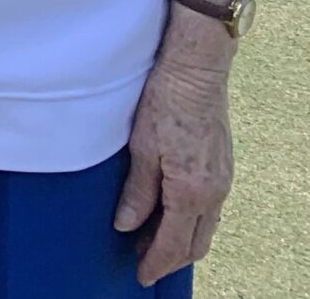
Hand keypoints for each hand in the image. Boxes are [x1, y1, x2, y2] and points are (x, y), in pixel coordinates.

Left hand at [114, 37, 235, 284]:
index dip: (156, 262)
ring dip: (182, 240)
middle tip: (143, 264)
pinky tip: (172, 215)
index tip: (141, 276)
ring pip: (205, 227)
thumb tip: (127, 226)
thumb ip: (138, 192)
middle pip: (195, 243)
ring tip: (152, 242)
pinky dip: (192, 221)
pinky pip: (210, 208)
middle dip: (170, 258)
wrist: (196, 72)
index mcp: (191, 191)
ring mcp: (223, 180)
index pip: (175, 243)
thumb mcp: (142, 149)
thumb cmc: (164, 104)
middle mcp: (214, 192)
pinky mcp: (223, 167)